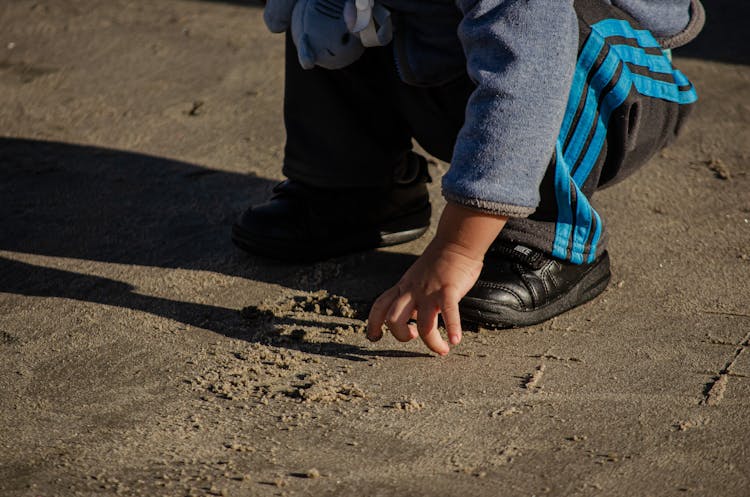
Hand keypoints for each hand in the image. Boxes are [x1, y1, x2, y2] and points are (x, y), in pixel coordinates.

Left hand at [366, 203, 507, 354]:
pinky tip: (455, 340)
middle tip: (413, 337)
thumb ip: (413, 293)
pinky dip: (453, 328)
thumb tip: (415, 312)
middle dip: (401, 335)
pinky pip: (449, 313)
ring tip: (441, 350)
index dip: (373, 324)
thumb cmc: (441, 260)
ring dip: (431, 343)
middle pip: (393, 319)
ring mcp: (430, 291)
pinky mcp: (448, 290)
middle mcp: (413, 290)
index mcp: (404, 287)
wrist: (456, 241)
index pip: (380, 306)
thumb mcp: (417, 276)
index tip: (374, 337)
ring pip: (422, 324)